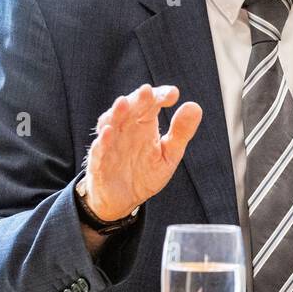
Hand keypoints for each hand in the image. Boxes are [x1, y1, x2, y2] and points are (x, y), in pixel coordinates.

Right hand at [85, 83, 202, 220]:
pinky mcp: (99, 163)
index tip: (173, 94)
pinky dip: (102, 141)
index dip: (159, 96)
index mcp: (144, 124)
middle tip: (147, 91)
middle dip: (137, 99)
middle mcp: (125, 129)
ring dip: (115, 113)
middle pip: (129, 109)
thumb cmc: (145, 173)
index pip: (151, 103)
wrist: (124, 200)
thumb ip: (181, 132)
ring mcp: (110, 145)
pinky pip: (98, 150)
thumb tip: (194, 106)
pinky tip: (107, 131)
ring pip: (109, 124)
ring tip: (122, 102)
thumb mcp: (169, 154)